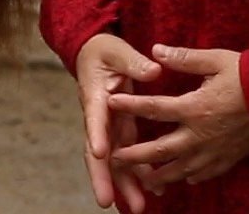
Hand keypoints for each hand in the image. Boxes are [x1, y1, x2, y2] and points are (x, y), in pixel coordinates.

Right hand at [76, 33, 162, 212]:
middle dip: (101, 177)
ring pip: (112, 160)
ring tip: (138, 206)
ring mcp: (108, 126)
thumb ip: (134, 61)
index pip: (94, 117)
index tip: (102, 154)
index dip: (97, 135)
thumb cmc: (104, 51)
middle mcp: (98, 116)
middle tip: (106, 201)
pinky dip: (138, 173)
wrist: (94, 53)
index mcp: (96, 95)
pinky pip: (127, 155)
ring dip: (123, 183)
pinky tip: (153, 191)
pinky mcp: (119, 130)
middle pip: (96, 150)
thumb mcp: (118, 51)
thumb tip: (154, 71)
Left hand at [110, 45, 248, 192]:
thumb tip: (155, 50)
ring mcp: (215, 150)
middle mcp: (201, 134)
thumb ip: (183, 57)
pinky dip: (190, 177)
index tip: (109, 103)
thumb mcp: (215, 60)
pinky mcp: (229, 159)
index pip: (154, 108)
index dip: (130, 106)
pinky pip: (205, 174)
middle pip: (160, 150)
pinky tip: (182, 179)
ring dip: (159, 175)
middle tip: (114, 157)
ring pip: (181, 169)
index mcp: (195, 107)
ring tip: (143, 180)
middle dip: (135, 156)